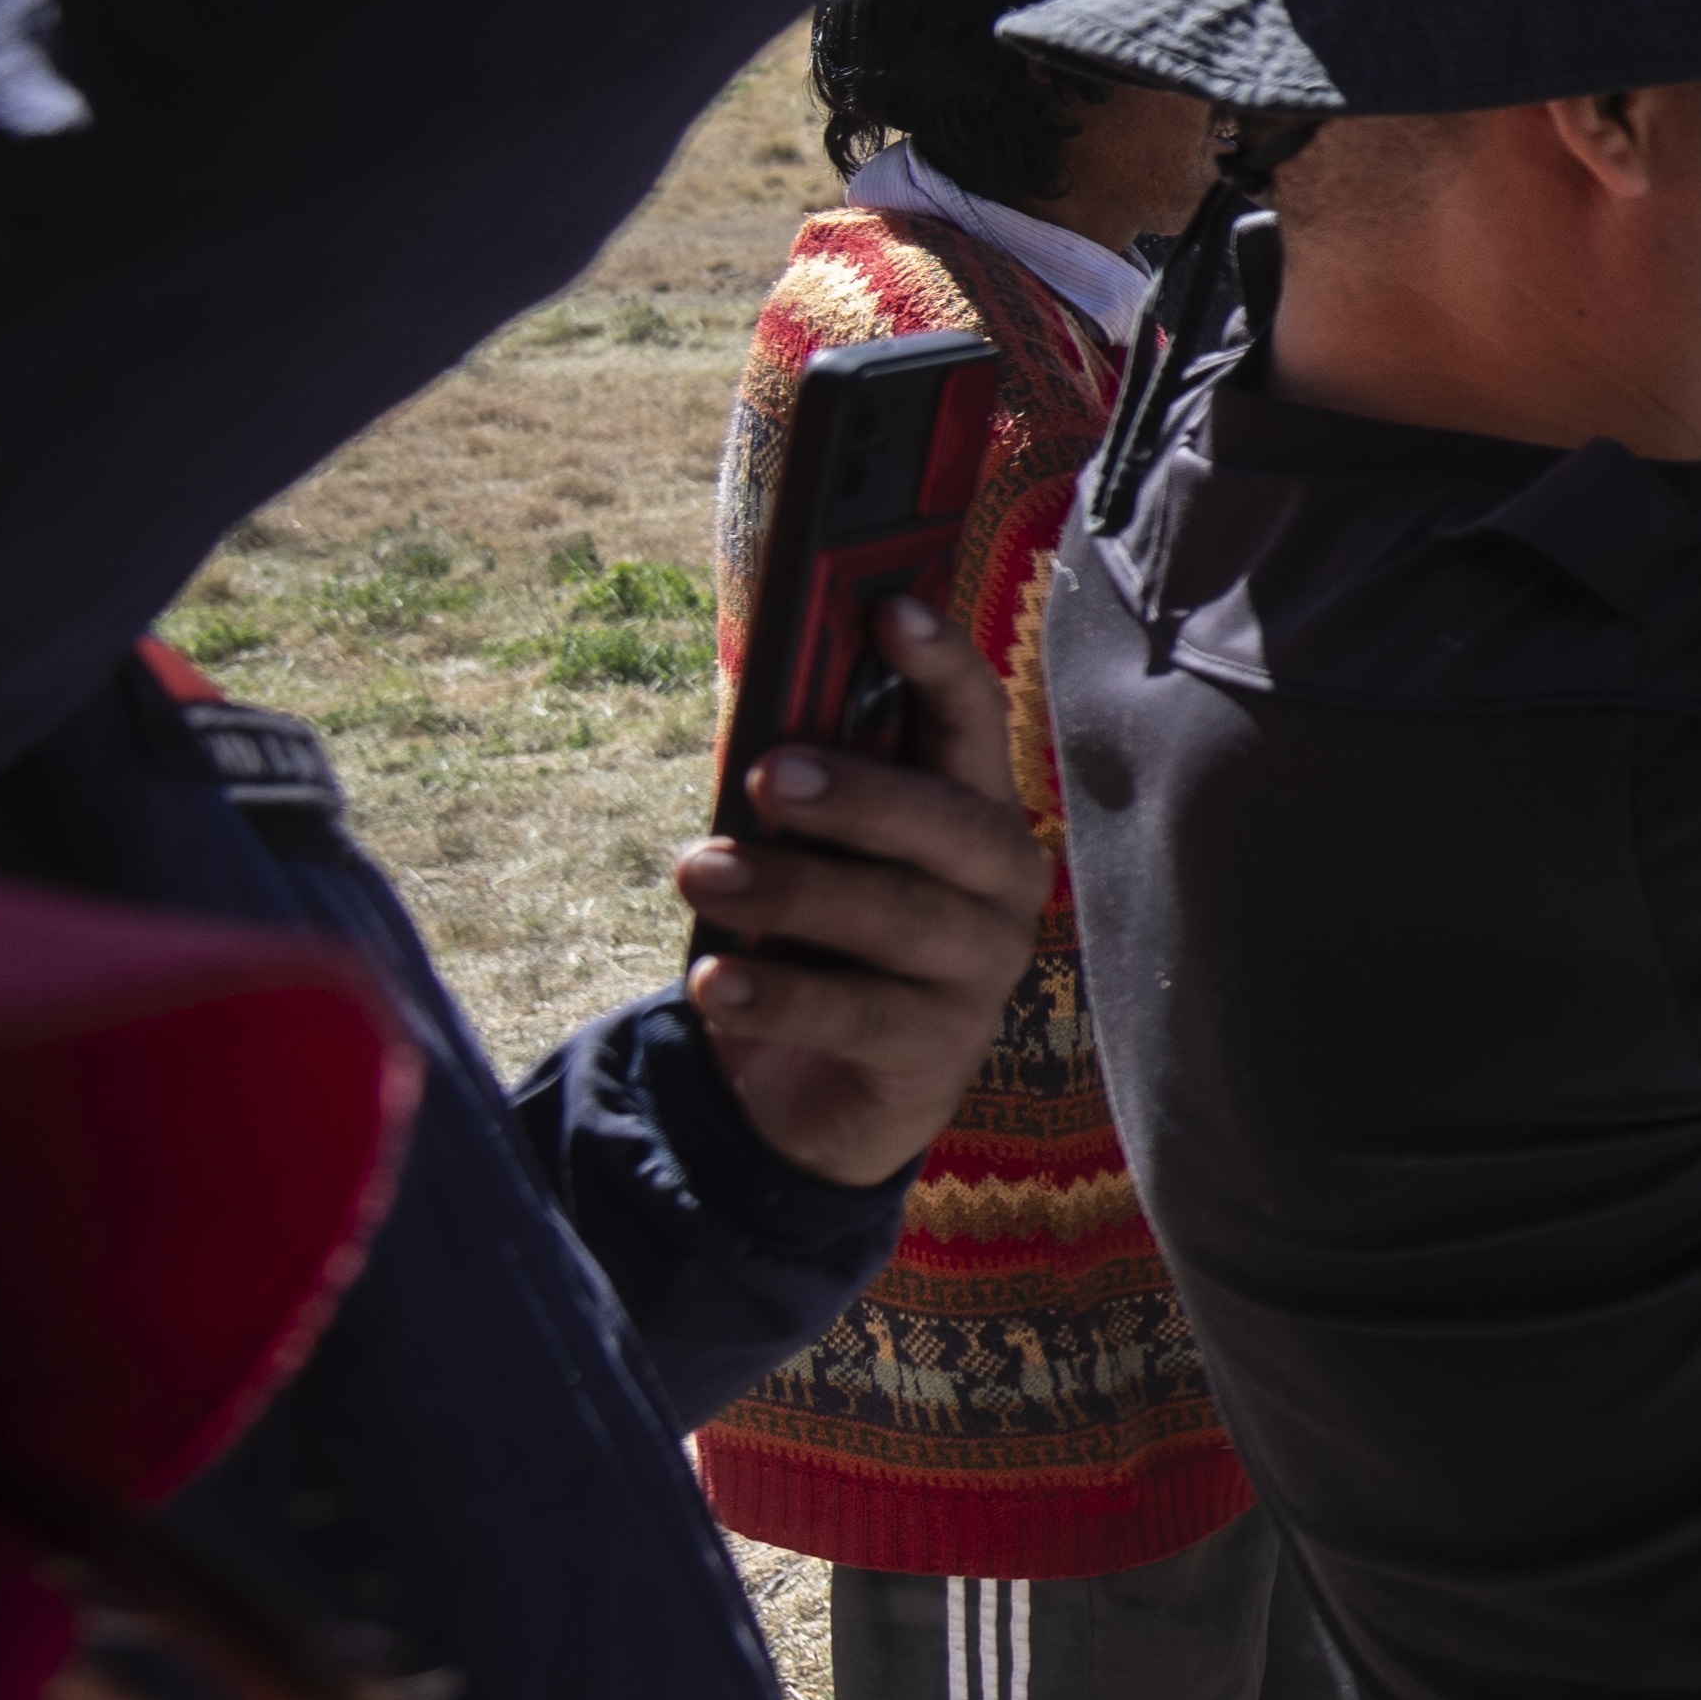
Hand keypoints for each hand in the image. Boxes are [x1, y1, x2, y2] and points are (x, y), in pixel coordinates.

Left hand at [677, 589, 1053, 1186]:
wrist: (825, 1087)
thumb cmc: (818, 934)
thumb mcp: (812, 852)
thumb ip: (804, 792)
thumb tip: (760, 728)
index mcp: (972, 811)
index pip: (975, 724)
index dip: (942, 666)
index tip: (889, 612)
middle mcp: (1000, 885)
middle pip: (952, 825)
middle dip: (860, 793)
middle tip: (767, 774)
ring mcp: (980, 971)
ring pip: (901, 918)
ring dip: (794, 890)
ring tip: (700, 873)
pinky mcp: (937, 1052)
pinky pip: (859, 1017)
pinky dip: (778, 995)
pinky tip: (713, 982)